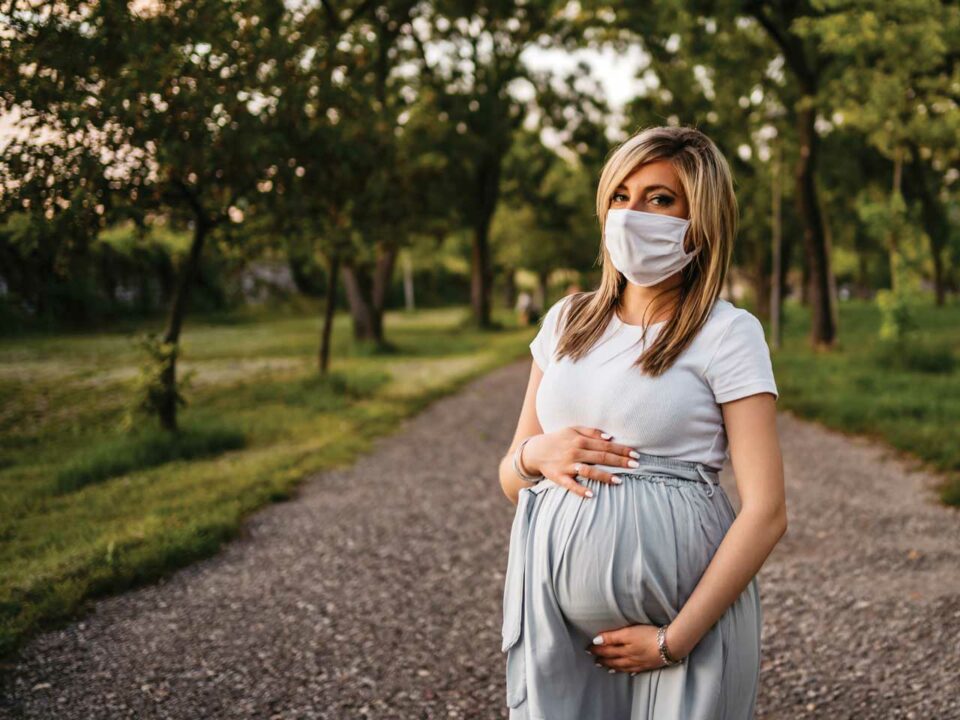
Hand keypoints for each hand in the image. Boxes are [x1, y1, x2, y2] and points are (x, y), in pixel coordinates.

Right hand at [522, 426, 640, 498]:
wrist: (536, 450)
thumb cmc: (559, 439)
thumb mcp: (573, 430)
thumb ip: (591, 432)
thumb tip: (610, 437)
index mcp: (580, 440)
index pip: (605, 445)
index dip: (621, 449)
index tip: (636, 454)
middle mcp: (575, 452)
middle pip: (601, 457)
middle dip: (619, 461)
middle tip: (636, 466)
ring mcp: (567, 466)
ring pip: (588, 471)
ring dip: (604, 476)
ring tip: (619, 481)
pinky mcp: (559, 478)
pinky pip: (571, 485)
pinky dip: (581, 490)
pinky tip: (592, 495)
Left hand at [586, 624, 685, 673]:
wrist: (670, 645)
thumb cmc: (649, 634)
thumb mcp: (629, 631)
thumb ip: (612, 636)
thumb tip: (596, 640)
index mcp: (624, 648)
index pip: (606, 649)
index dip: (596, 648)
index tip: (587, 648)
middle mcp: (630, 657)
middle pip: (613, 659)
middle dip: (602, 659)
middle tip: (594, 660)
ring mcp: (640, 662)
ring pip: (623, 666)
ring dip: (613, 666)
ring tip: (606, 668)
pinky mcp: (649, 664)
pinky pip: (636, 670)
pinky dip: (629, 671)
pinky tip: (628, 672)